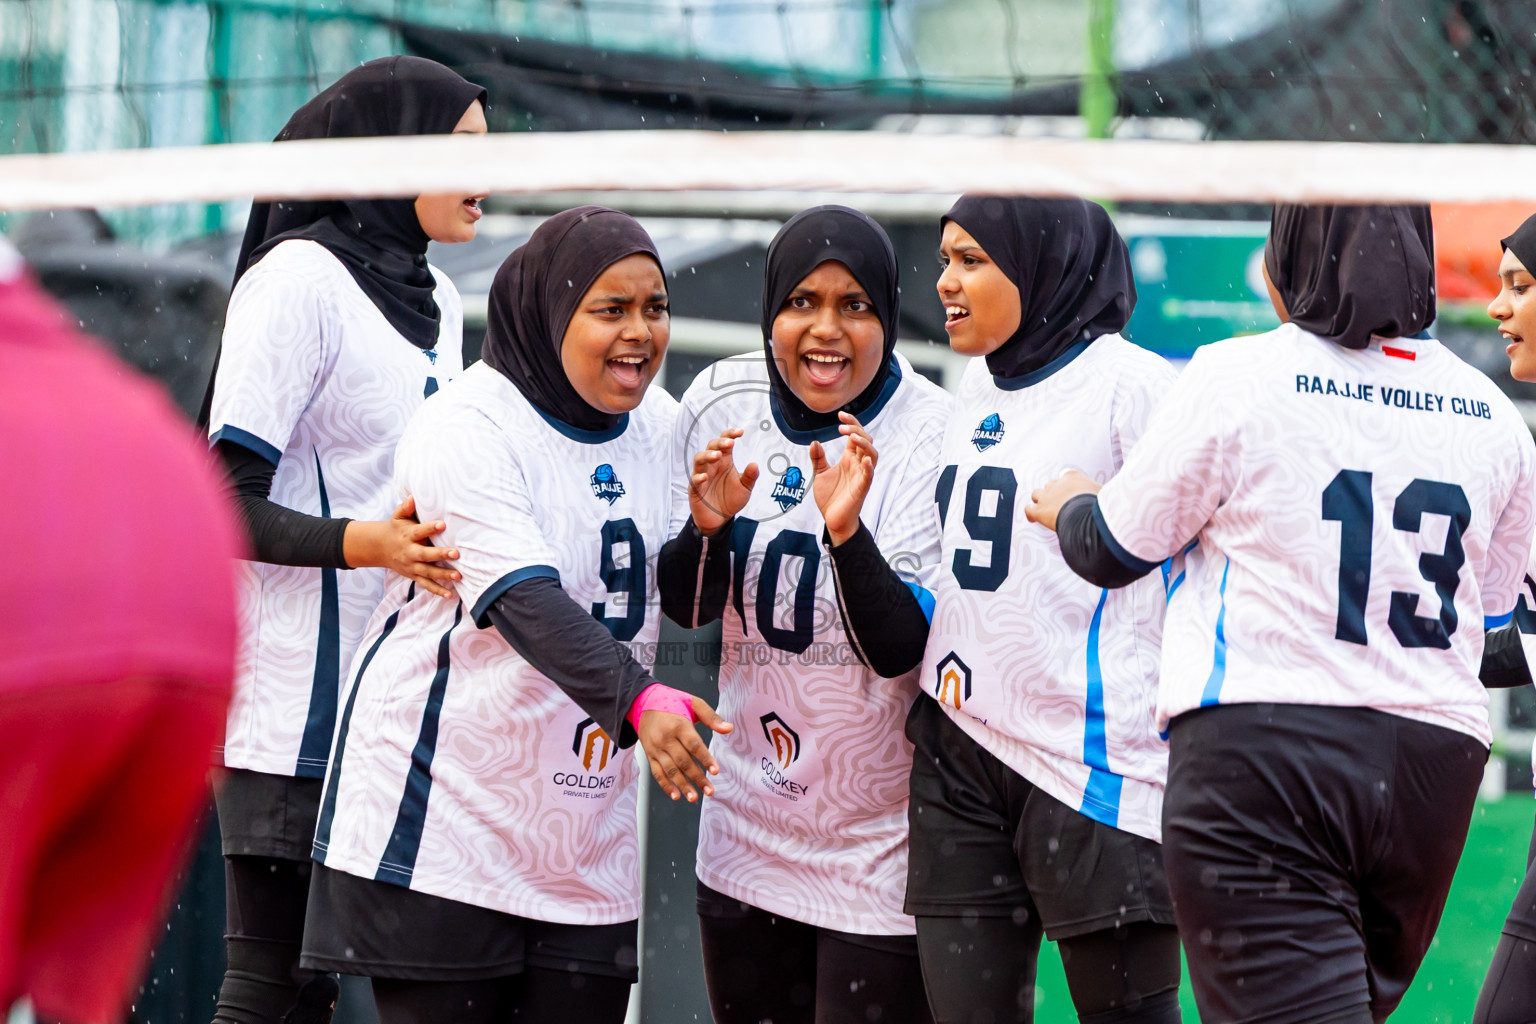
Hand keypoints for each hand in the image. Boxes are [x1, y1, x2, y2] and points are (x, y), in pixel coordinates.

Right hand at [342, 496, 461, 597]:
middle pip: (425, 554)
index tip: (443, 524)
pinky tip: (450, 595)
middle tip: (456, 553)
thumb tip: (413, 497)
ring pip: (428, 572)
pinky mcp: (414, 575)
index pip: (419, 531)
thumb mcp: (398, 516)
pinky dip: (437, 590)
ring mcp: (412, 566)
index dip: (430, 528)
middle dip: (440, 554)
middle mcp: (410, 552)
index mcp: (407, 535)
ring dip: (443, 574)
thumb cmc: (396, 528)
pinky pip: (426, 584)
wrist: (380, 547)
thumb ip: (406, 507)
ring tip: (459, 575)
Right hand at [637, 696, 733, 802]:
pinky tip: (675, 795)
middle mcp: (666, 738)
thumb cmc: (671, 702)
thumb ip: (711, 717)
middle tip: (709, 791)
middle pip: (683, 761)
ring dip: (682, 785)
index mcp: (678, 724)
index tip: (715, 771)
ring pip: (670, 770)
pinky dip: (665, 785)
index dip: (705, 759)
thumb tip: (728, 728)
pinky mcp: (650, 755)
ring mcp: (656, 748)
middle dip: (697, 778)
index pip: (694, 745)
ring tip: (694, 798)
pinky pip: (657, 773)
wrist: (643, 702)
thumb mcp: (693, 703)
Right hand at [690, 428, 758, 535]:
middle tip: (730, 443)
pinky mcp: (695, 490)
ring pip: (699, 460)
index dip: (730, 435)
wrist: (720, 519)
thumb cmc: (730, 499)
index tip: (740, 432)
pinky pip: (694, 481)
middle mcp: (712, 466)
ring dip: (708, 456)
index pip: (725, 443)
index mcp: (725, 461)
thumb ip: (750, 477)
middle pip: (711, 447)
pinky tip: (705, 477)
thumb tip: (755, 464)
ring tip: (718, 456)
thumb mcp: (745, 488)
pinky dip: (699, 477)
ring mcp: (702, 476)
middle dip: (719, 443)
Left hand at [810, 412, 877, 546]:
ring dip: (864, 444)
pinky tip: (865, 459)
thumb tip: (814, 442)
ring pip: (872, 454)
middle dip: (856, 430)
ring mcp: (862, 475)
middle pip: (866, 441)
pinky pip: (869, 476)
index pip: (855, 436)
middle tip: (841, 427)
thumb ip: (818, 458)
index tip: (840, 415)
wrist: (832, 519)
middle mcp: (858, 464)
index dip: (851, 423)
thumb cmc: (830, 497)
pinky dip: (869, 467)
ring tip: (852, 437)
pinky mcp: (861, 489)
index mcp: (849, 458)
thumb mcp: (820, 474)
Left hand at [1024, 470, 1099, 532]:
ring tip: (1045, 509)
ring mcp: (1047, 496)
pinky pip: (1029, 510)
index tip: (1070, 491)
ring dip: (1040, 501)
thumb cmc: (1098, 504)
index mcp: (1073, 477)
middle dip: (1054, 493)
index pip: (1066, 476)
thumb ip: (1098, 493)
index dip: (1066, 484)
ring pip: (1037, 494)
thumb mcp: (1103, 493)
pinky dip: (1030, 514)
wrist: (1086, 515)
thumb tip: (1108, 497)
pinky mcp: (1040, 510)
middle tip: (1060, 504)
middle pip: (1051, 485)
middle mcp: (1057, 483)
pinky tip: (1033, 519)